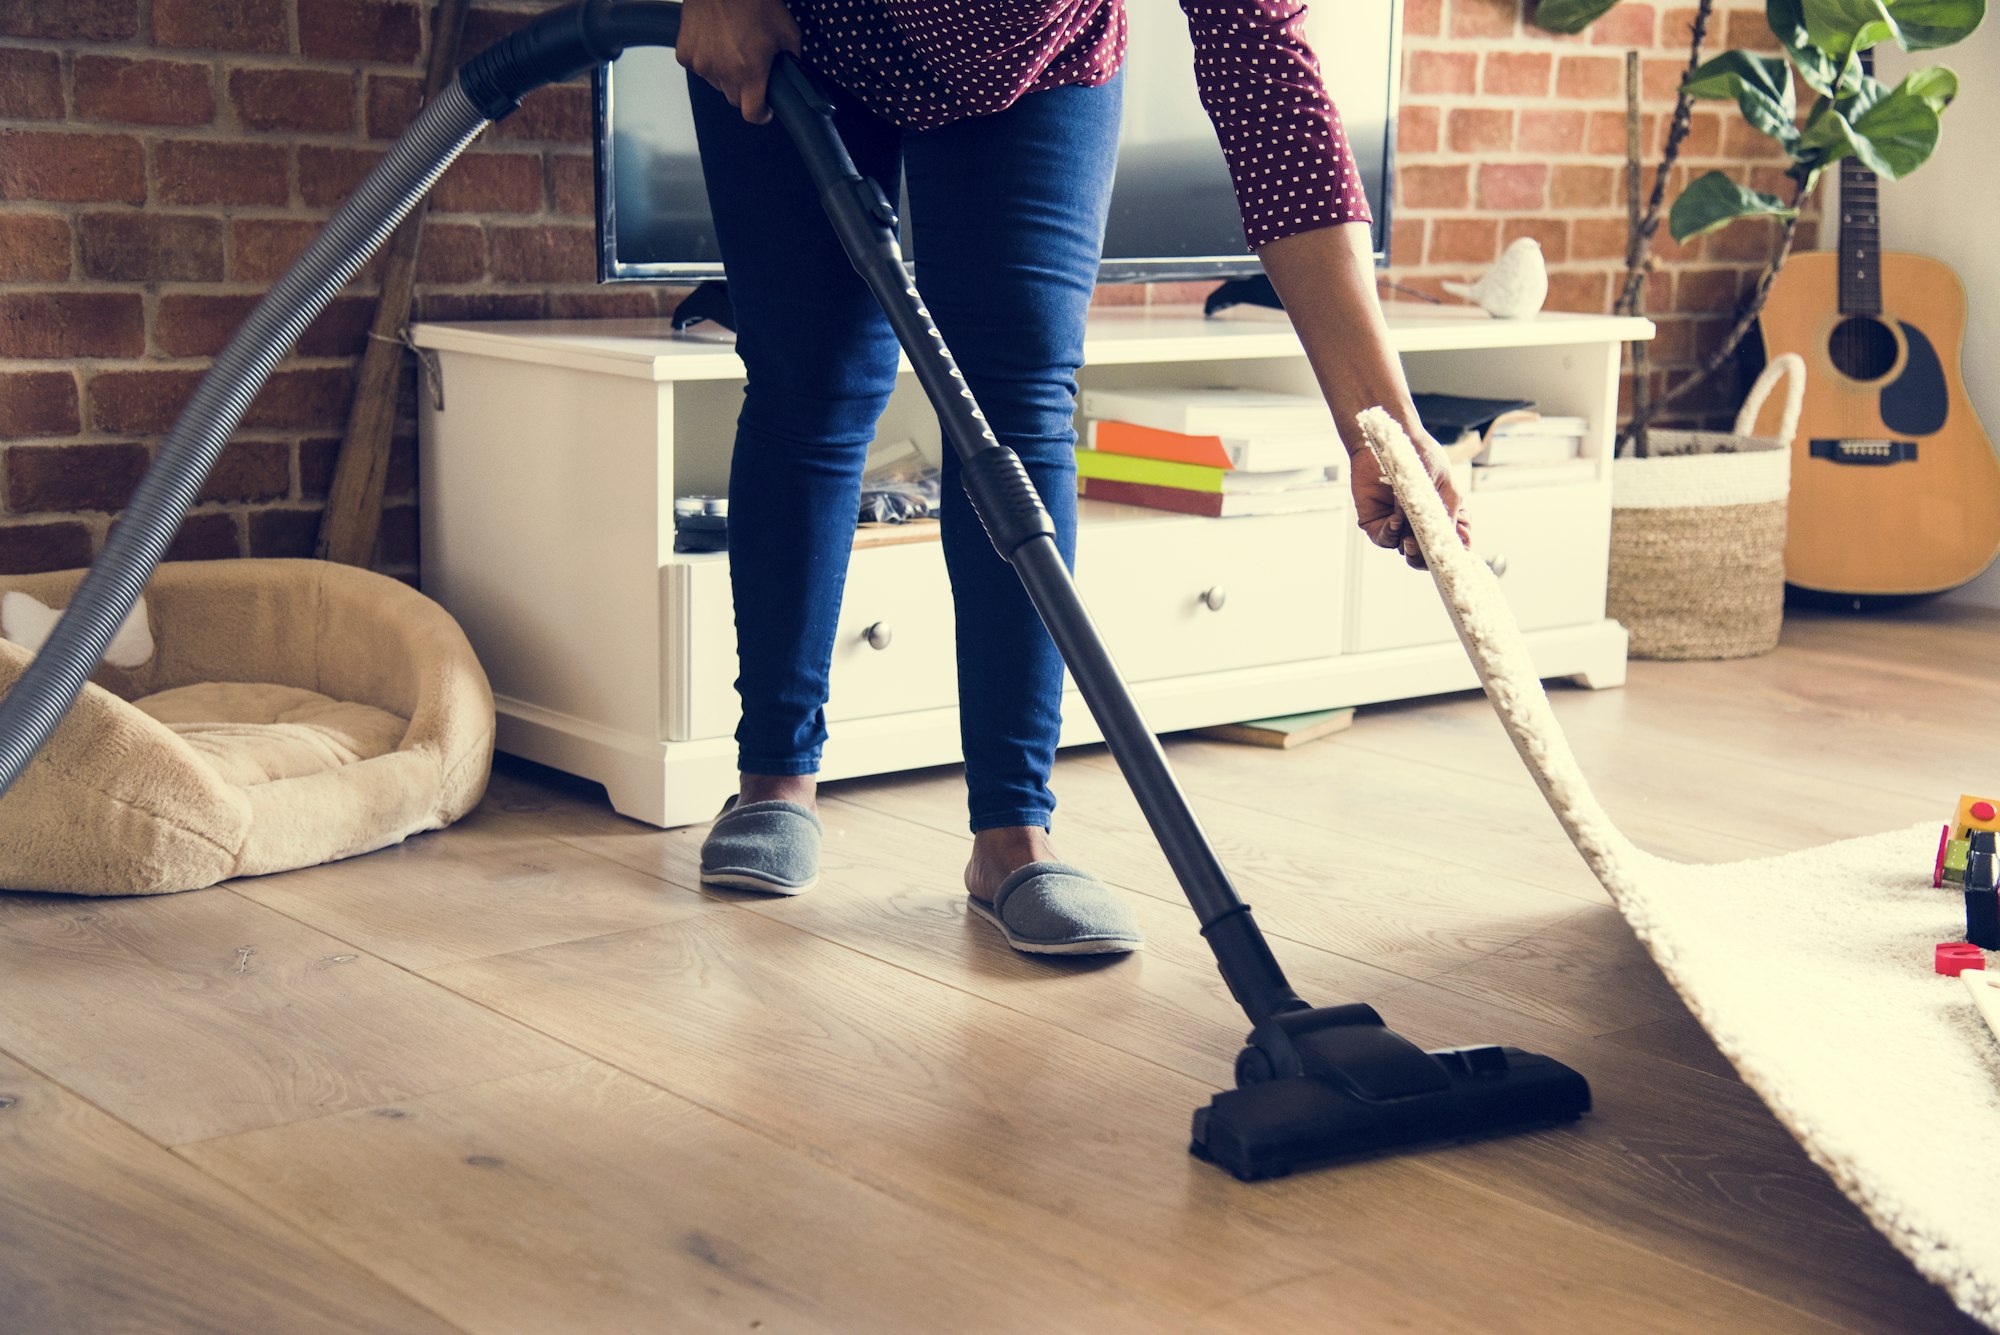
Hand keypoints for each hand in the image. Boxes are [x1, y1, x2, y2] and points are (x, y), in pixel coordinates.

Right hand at [676, 0, 802, 123]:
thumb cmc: (754, 0)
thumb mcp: (788, 32)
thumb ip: (792, 60)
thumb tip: (793, 76)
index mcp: (750, 71)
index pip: (752, 114)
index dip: (761, 114)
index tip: (765, 109)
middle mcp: (723, 72)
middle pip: (735, 98)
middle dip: (746, 89)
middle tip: (752, 65)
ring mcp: (701, 63)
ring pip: (716, 83)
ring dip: (725, 73)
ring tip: (733, 46)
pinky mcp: (685, 53)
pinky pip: (698, 66)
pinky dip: (706, 59)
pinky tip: (715, 40)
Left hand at [1348, 425, 1470, 569]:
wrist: (1390, 438)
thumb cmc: (1421, 456)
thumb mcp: (1444, 482)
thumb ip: (1450, 510)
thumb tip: (1453, 538)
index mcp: (1440, 518)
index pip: (1450, 546)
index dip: (1454, 553)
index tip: (1457, 554)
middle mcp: (1419, 526)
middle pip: (1426, 557)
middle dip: (1428, 558)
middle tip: (1429, 550)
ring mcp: (1398, 526)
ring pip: (1405, 551)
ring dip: (1410, 547)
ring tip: (1411, 536)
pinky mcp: (1376, 523)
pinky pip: (1383, 538)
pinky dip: (1391, 534)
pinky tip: (1396, 520)